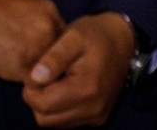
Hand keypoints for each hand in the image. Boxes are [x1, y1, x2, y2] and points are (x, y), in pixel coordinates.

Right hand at [0, 0, 64, 81]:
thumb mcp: (25, 6)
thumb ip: (40, 22)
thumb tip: (49, 39)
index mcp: (50, 12)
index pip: (66, 39)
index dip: (57, 51)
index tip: (49, 58)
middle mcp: (49, 28)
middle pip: (61, 56)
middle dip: (51, 64)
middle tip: (38, 69)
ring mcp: (37, 46)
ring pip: (49, 71)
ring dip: (40, 75)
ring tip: (23, 71)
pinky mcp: (22, 64)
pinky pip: (34, 81)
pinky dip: (26, 83)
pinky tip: (13, 75)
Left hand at [22, 12, 134, 127]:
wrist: (124, 41)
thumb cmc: (97, 34)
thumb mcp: (74, 36)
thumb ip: (54, 57)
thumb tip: (34, 78)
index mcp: (87, 88)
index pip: (42, 104)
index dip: (32, 88)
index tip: (38, 69)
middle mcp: (93, 108)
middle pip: (44, 118)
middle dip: (38, 98)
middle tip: (47, 74)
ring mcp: (96, 115)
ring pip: (53, 122)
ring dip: (48, 104)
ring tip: (58, 79)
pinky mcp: (97, 118)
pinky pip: (66, 121)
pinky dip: (59, 108)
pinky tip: (66, 87)